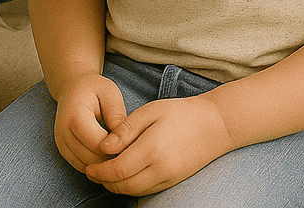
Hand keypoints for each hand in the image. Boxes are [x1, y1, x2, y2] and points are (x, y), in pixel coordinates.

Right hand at [52, 72, 127, 173]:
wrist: (72, 88)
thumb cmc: (94, 89)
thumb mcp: (111, 94)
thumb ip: (117, 117)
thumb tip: (125, 142)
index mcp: (75, 115)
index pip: (98, 144)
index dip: (117, 149)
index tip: (132, 144)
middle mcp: (63, 131)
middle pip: (91, 159)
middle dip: (112, 159)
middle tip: (129, 152)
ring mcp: (61, 142)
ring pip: (86, 167)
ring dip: (104, 165)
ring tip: (119, 153)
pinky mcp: (63, 150)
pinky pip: (81, 167)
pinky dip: (95, 166)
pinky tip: (107, 156)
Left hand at [83, 94, 233, 196]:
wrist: (215, 125)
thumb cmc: (180, 113)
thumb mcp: (150, 111)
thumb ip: (125, 130)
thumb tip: (104, 146)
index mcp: (152, 148)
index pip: (118, 169)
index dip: (100, 171)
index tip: (88, 166)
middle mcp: (161, 168)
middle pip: (124, 185)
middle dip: (104, 181)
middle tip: (91, 171)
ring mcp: (169, 178)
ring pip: (135, 191)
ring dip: (116, 186)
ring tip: (104, 174)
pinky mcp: (174, 181)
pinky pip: (147, 190)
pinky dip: (131, 187)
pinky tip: (124, 175)